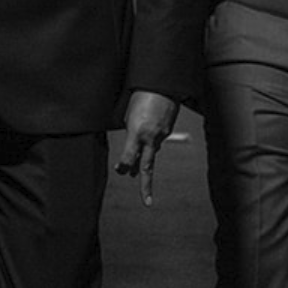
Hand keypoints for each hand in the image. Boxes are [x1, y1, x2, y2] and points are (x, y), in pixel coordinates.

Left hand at [114, 89, 179, 205]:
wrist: (164, 84)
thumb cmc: (141, 95)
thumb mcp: (129, 114)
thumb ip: (130, 133)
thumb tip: (133, 147)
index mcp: (137, 133)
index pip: (129, 158)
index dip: (123, 167)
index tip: (120, 170)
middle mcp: (150, 137)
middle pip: (147, 167)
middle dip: (145, 186)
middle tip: (146, 202)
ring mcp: (161, 135)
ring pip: (151, 153)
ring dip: (144, 161)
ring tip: (137, 172)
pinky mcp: (167, 130)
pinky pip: (157, 141)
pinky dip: (151, 143)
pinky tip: (147, 140)